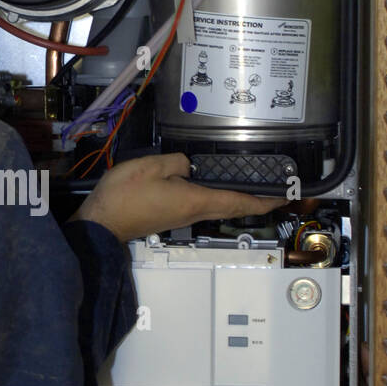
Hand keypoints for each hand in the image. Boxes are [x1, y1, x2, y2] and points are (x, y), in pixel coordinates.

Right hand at [69, 153, 282, 242]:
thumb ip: (177, 162)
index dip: (265, 200)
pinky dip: (219, 197)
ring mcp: (182, 216)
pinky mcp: (171, 215)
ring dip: (238, 198)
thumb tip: (190, 166)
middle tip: (276, 188)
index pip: (239, 201)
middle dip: (257, 199)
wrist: (101, 223)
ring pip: (218, 206)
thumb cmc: (124, 197)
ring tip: (252, 184)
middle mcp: (193, 212)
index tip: (285, 196)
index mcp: (195, 200)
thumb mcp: (151, 167)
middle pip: (233, 206)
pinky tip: (216, 186)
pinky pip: (202, 204)